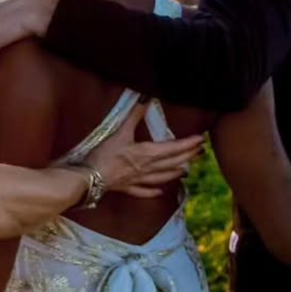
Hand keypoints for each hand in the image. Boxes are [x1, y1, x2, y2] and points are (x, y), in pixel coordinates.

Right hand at [84, 103, 204, 197]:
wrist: (90, 177)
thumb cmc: (105, 154)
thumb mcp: (119, 131)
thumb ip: (134, 115)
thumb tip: (145, 99)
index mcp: (147, 153)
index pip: (173, 148)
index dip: (188, 143)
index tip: (200, 139)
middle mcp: (147, 168)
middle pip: (172, 162)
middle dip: (188, 156)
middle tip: (200, 152)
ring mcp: (138, 180)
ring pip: (162, 177)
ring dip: (176, 173)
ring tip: (186, 170)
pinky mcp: (127, 187)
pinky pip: (144, 191)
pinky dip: (154, 192)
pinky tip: (160, 192)